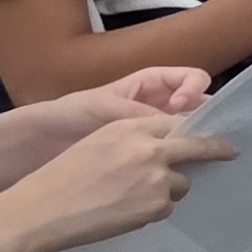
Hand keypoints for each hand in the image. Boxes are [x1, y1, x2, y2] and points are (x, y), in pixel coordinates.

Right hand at [0, 112, 229, 251]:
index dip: (194, 129)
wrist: (43, 209)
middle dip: (216, 149)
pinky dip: (151, 210)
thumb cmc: (62, 177)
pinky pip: (165, 208)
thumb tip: (163, 147)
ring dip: (165, 190)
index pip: (176, 123)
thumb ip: (132, 139)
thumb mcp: (98, 142)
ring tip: (130, 196)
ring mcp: (156, 178)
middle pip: (197, 147)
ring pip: (180, 183)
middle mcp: (150, 148)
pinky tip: (124, 211)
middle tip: (230, 152)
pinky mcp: (155, 206)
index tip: (210, 131)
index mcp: (131, 127)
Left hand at [32, 67, 214, 145]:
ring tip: (197, 157)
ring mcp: (158, 132)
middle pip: (200, 107)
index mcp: (153, 84)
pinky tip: (179, 172)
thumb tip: (176, 125)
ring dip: (198, 143)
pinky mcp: (151, 156)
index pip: (192, 79)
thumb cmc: (72, 113)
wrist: (45, 142)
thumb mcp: (105, 106)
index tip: (180, 106)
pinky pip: (176, 155)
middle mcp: (161, 106)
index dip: (194, 90)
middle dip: (206, 119)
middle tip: (202, 137)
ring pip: (192, 133)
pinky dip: (183, 162)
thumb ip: (140, 113)